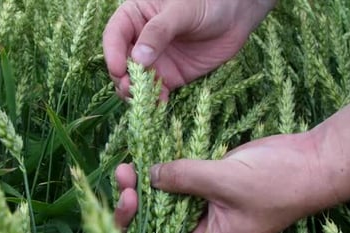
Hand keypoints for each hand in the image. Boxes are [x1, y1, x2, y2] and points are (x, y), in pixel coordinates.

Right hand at [103, 0, 275, 99]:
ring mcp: (154, 61)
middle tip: (130, 87)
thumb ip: (159, 32)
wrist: (237, 16)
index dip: (112, 53)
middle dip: (123, 78)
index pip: (114, 36)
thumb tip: (138, 58)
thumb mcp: (181, 11)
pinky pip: (156, 92)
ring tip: (142, 99)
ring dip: (136, 92)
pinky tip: (159, 105)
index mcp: (135, 17)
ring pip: (135, 81)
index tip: (119, 68)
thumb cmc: (208, 2)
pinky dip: (155, 101)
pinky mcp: (170, 77)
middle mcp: (140, 41)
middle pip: (121, 63)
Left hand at [114, 131, 338, 232]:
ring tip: (127, 166)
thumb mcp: (227, 182)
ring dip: (140, 189)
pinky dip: (158, 175)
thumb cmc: (278, 184)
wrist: (308, 162)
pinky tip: (142, 160)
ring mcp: (200, 211)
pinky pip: (173, 186)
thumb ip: (184, 178)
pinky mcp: (204, 189)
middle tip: (126, 180)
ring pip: (159, 207)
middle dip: (131, 212)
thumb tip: (149, 175)